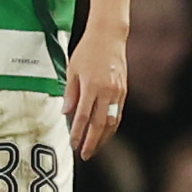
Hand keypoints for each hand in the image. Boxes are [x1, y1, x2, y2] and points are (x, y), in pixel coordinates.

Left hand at [63, 22, 127, 160]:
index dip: (77, 133)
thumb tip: (66, 113)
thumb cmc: (87, 51)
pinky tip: (105, 134)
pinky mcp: (124, 90)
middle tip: (84, 154)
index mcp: (92, 86)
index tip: (73, 144)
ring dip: (104, 138)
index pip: (83, 117)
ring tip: (94, 148)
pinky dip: (112, 126)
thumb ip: (70, 93)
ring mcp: (118, 92)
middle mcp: (107, 91)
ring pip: (112, 122)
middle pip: (100, 125)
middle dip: (92, 142)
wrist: (109, 36)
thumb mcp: (72, 70)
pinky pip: (118, 114)